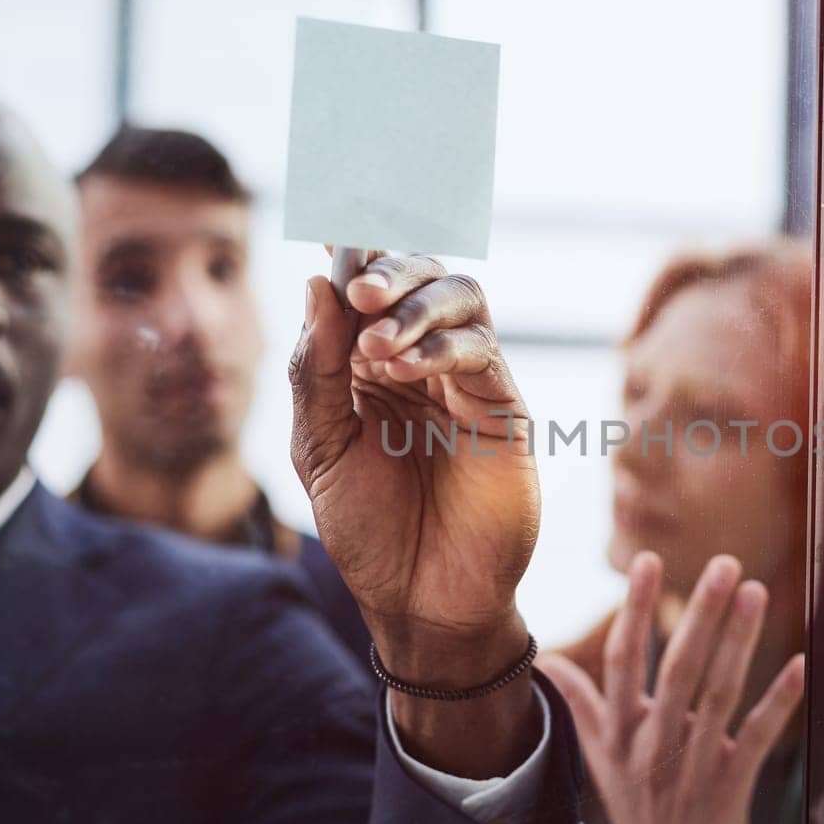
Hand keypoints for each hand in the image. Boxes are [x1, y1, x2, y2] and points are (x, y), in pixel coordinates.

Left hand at [290, 249, 541, 776]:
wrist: (422, 600)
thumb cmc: (370, 531)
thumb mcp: (319, 448)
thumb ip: (317, 369)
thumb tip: (317, 283)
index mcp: (371, 366)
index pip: (370, 287)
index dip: (356, 249)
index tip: (331, 223)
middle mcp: (423, 362)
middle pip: (424, 275)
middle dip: (392, 270)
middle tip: (359, 291)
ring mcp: (468, 382)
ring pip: (463, 299)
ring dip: (418, 306)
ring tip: (375, 347)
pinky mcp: (505, 409)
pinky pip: (484, 353)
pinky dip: (442, 347)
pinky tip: (403, 370)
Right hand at [539, 553, 805, 823]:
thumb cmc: (638, 815)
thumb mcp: (600, 761)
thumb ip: (580, 706)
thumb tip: (545, 662)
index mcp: (620, 734)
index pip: (624, 660)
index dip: (635, 609)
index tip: (647, 562)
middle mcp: (652, 748)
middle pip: (677, 669)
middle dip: (699, 612)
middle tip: (723, 562)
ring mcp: (691, 770)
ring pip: (717, 696)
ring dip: (739, 642)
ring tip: (755, 592)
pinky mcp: (729, 791)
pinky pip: (756, 740)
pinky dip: (778, 702)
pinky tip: (798, 665)